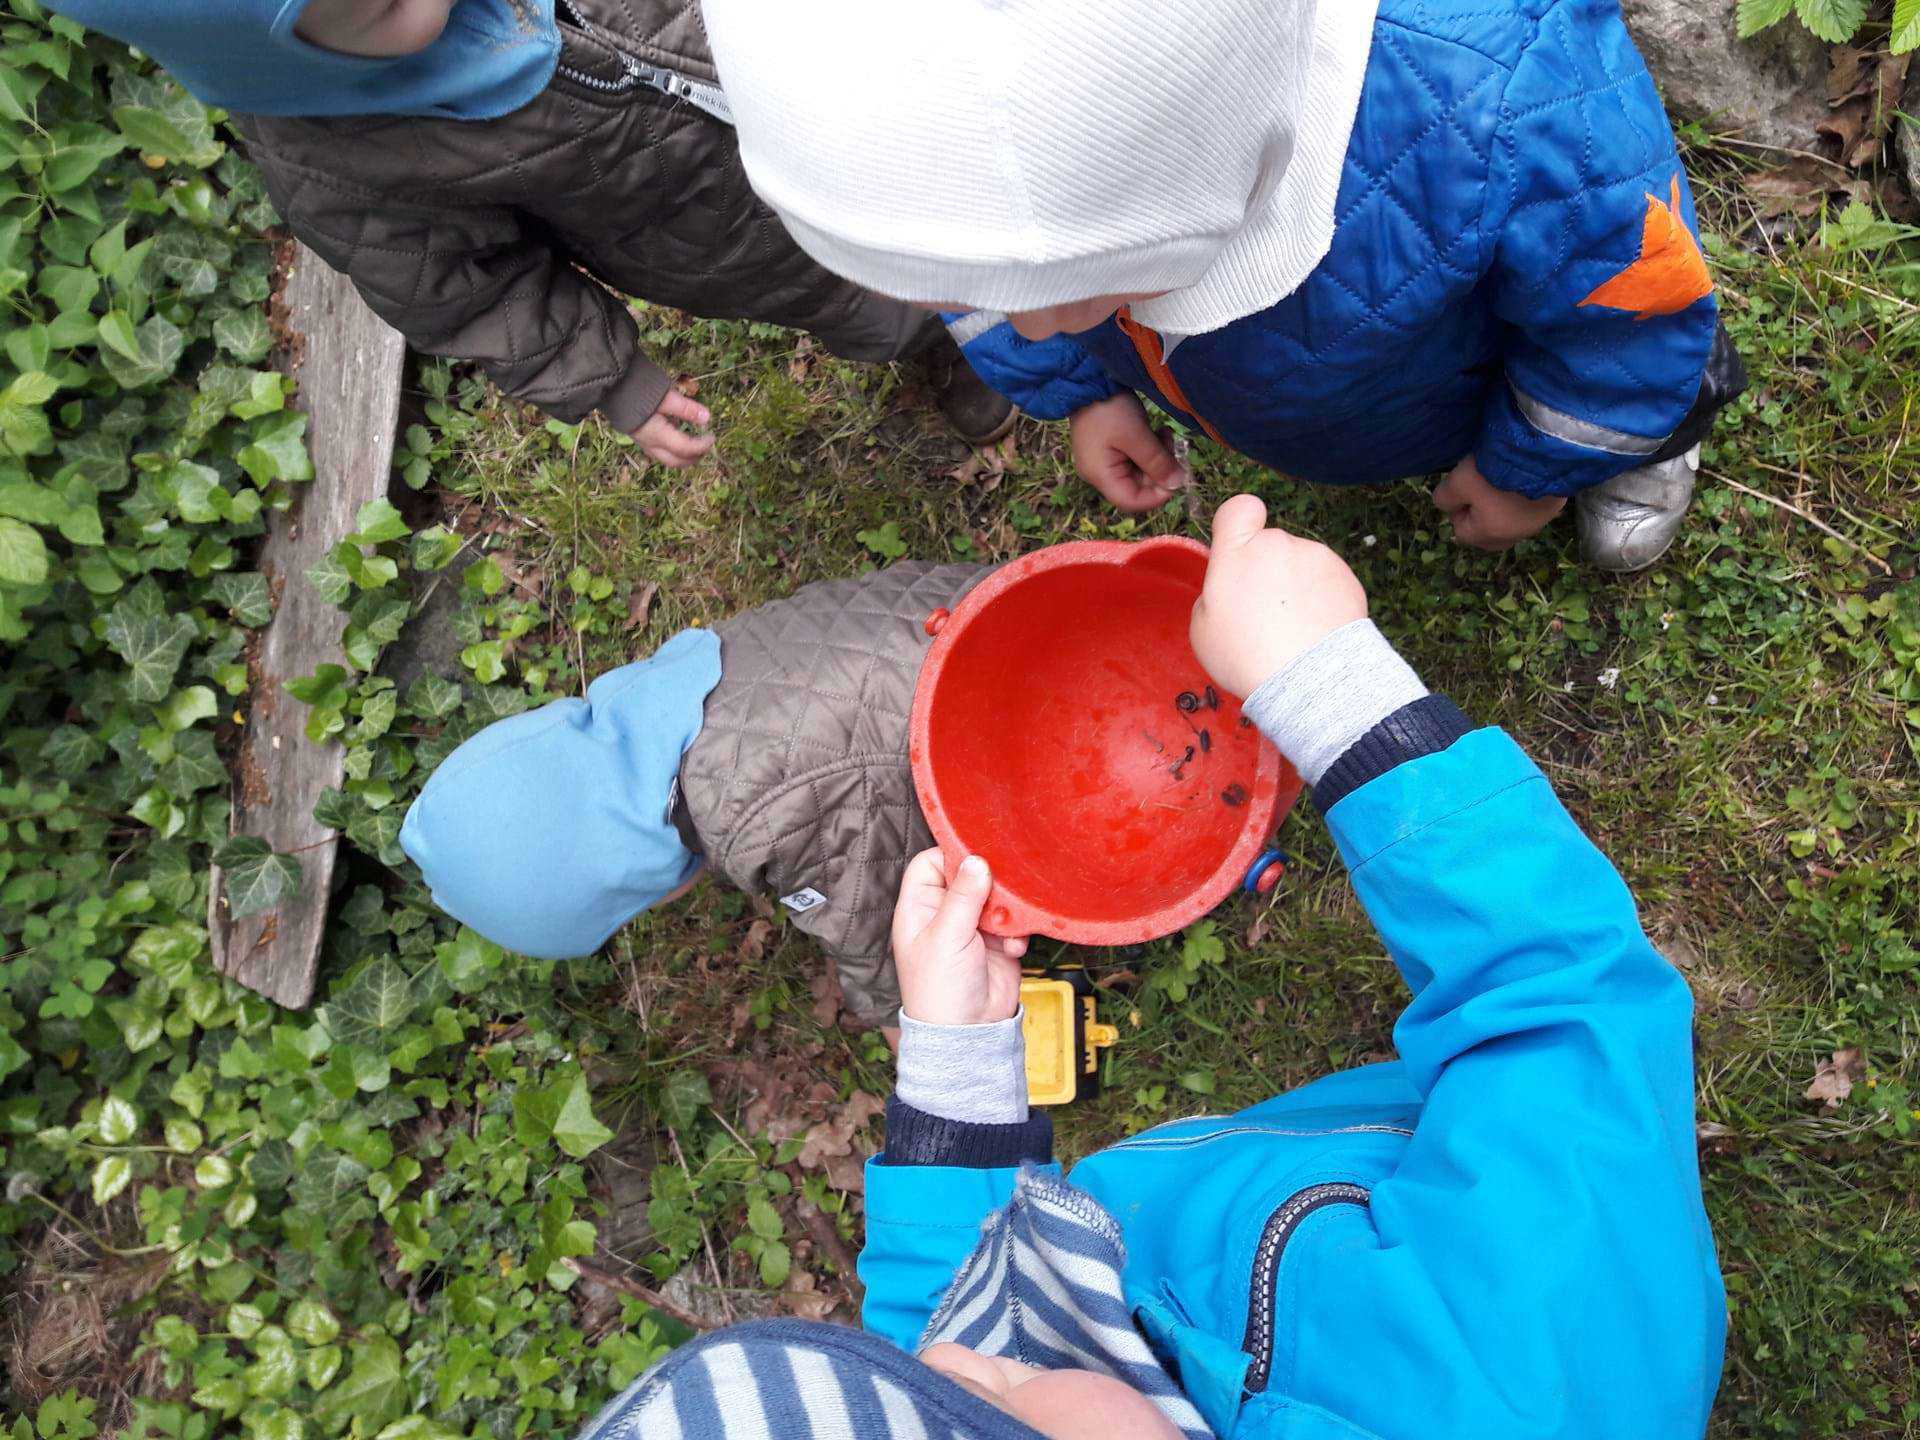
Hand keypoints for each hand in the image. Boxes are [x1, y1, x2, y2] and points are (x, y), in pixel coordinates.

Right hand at [631, 389, 715, 467]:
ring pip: (667, 459)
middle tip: (706, 445)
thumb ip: (686, 408)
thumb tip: (707, 418)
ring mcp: (643, 442)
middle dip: (694, 457)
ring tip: (696, 444)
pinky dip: (673, 450)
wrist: (609, 385)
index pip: (686, 449)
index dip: (702, 445)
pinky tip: (678, 436)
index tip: (712, 435)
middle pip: (676, 462)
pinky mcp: (639, 436)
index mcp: (657, 435)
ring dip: (684, 457)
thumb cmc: (639, 388)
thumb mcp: (666, 396)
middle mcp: (650, 444)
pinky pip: (659, 452)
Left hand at [891, 849, 1028, 1025]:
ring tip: (1006, 926)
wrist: (970, 1033)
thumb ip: (962, 896)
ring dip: (1007, 909)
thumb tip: (976, 860)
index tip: (976, 853)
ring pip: (995, 897)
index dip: (950, 855)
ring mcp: (971, 928)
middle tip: (1001, 888)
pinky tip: (1012, 948)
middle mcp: (944, 913)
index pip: (930, 863)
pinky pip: (1012, 922)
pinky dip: (1017, 932)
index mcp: (920, 908)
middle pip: (968, 876)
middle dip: (989, 882)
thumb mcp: (947, 937)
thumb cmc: (941, 989)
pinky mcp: (996, 942)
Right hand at [1069, 394, 1187, 511]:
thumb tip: (1178, 484)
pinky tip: (1157, 432)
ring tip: (1164, 434)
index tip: (1177, 476)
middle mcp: (1099, 473)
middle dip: (1159, 470)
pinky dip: (1149, 449)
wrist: (1087, 379)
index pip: (1132, 501)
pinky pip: (1134, 458)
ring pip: (1139, 472)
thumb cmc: (1109, 409)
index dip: (1157, 495)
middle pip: (1137, 487)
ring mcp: (1104, 460)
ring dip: (1157, 457)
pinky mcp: (1110, 448)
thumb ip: (1158, 462)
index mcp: (1100, 475)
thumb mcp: (1137, 435)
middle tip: (1171, 444)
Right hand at [1190, 494, 1367, 698]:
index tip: (1242, 548)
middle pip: (1270, 545)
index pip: (1239, 508)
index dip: (1240, 523)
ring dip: (1297, 586)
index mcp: (1237, 552)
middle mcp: (1278, 544)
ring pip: (1300, 564)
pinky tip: (1316, 630)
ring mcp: (1315, 556)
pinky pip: (1326, 581)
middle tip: (1265, 613)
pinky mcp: (1345, 575)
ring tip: (1294, 629)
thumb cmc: (1245, 655)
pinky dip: (1322, 599)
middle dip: (1268, 569)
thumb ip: (1215, 593)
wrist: (1308, 679)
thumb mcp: (1203, 629)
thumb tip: (1233, 587)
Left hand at [1432, 455, 1565, 549]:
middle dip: (1479, 513)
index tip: (1465, 486)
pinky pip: (1530, 508)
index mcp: (1490, 536)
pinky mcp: (1554, 507)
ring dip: (1502, 506)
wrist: (1544, 455)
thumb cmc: (1497, 472)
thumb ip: (1444, 497)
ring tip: (1502, 480)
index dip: (1458, 507)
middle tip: (1482, 485)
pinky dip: (1522, 498)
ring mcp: (1538, 524)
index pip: (1461, 530)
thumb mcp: (1459, 481)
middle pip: (1487, 532)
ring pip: (1509, 522)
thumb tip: (1446, 504)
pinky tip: (1521, 478)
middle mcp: (1516, 536)